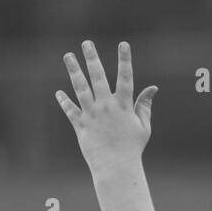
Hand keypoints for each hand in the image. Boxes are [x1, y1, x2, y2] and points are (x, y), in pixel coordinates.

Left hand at [56, 40, 157, 174]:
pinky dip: (64, 102)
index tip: (123, 44)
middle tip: (86, 43)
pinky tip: (59, 93)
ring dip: (74, 71)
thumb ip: (144, 105)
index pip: (125, 78)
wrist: (116, 168)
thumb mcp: (143, 126)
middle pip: (98, 77)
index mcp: (123, 106)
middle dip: (92, 58)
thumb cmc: (132, 148)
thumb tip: (152, 88)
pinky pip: (71, 111)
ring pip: (80, 88)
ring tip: (68, 56)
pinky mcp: (81, 126)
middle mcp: (106, 107)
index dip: (125, 60)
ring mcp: (92, 115)